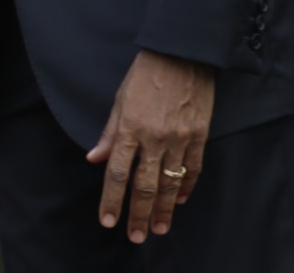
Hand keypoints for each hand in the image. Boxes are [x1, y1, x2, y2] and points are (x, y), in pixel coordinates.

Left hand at [86, 49, 215, 242]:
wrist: (181, 56)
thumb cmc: (144, 76)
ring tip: (158, 229)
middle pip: (144, 186)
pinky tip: (179, 201)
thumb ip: (109, 133)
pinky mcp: (199, 136)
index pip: (117, 173)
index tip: (108, 221)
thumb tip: (94, 159)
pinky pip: (193, 170)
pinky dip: (185, 188)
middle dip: (137, 214)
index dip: (111, 200)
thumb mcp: (119, 100)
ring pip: (170, 184)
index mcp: (129, 128)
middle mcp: (154, 138)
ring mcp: (179, 139)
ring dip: (163, 210)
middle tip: (134, 237)